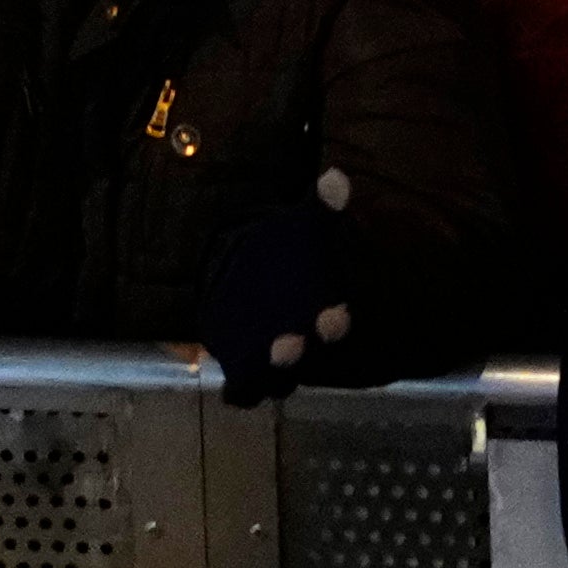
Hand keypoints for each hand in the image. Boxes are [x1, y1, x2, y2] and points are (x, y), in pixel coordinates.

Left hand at [199, 171, 361, 404]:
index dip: (333, 321)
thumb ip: (322, 211)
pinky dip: (242, 390)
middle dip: (297, 349)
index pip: (332, 320)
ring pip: (278, 376)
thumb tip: (335, 177)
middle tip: (289, 344)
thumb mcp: (305, 233)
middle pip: (305, 352)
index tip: (334, 315)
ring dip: (270, 372)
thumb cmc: (293, 259)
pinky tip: (231, 389)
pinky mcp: (249, 369)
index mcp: (322, 309)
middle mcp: (305, 339)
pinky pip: (247, 388)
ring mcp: (276, 358)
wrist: (267, 281)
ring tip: (261, 359)